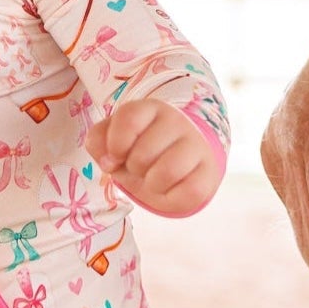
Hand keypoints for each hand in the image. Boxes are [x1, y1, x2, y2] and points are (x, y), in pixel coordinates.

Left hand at [86, 100, 221, 217]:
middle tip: (139, 167)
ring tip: (153, 180)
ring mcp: (196, 145)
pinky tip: (170, 189)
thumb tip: (108, 160)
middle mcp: (177, 122)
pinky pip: (189, 192)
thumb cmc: (141, 151)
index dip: (115, 144)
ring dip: (152, 184)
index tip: (116, 155)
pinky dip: (172, 198)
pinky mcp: (209, 172)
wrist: (178, 166)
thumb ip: (99, 141)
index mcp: (150, 109)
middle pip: (143, 153)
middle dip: (133, 168)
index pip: (129, 118)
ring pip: (167, 171)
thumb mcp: (115, 143)